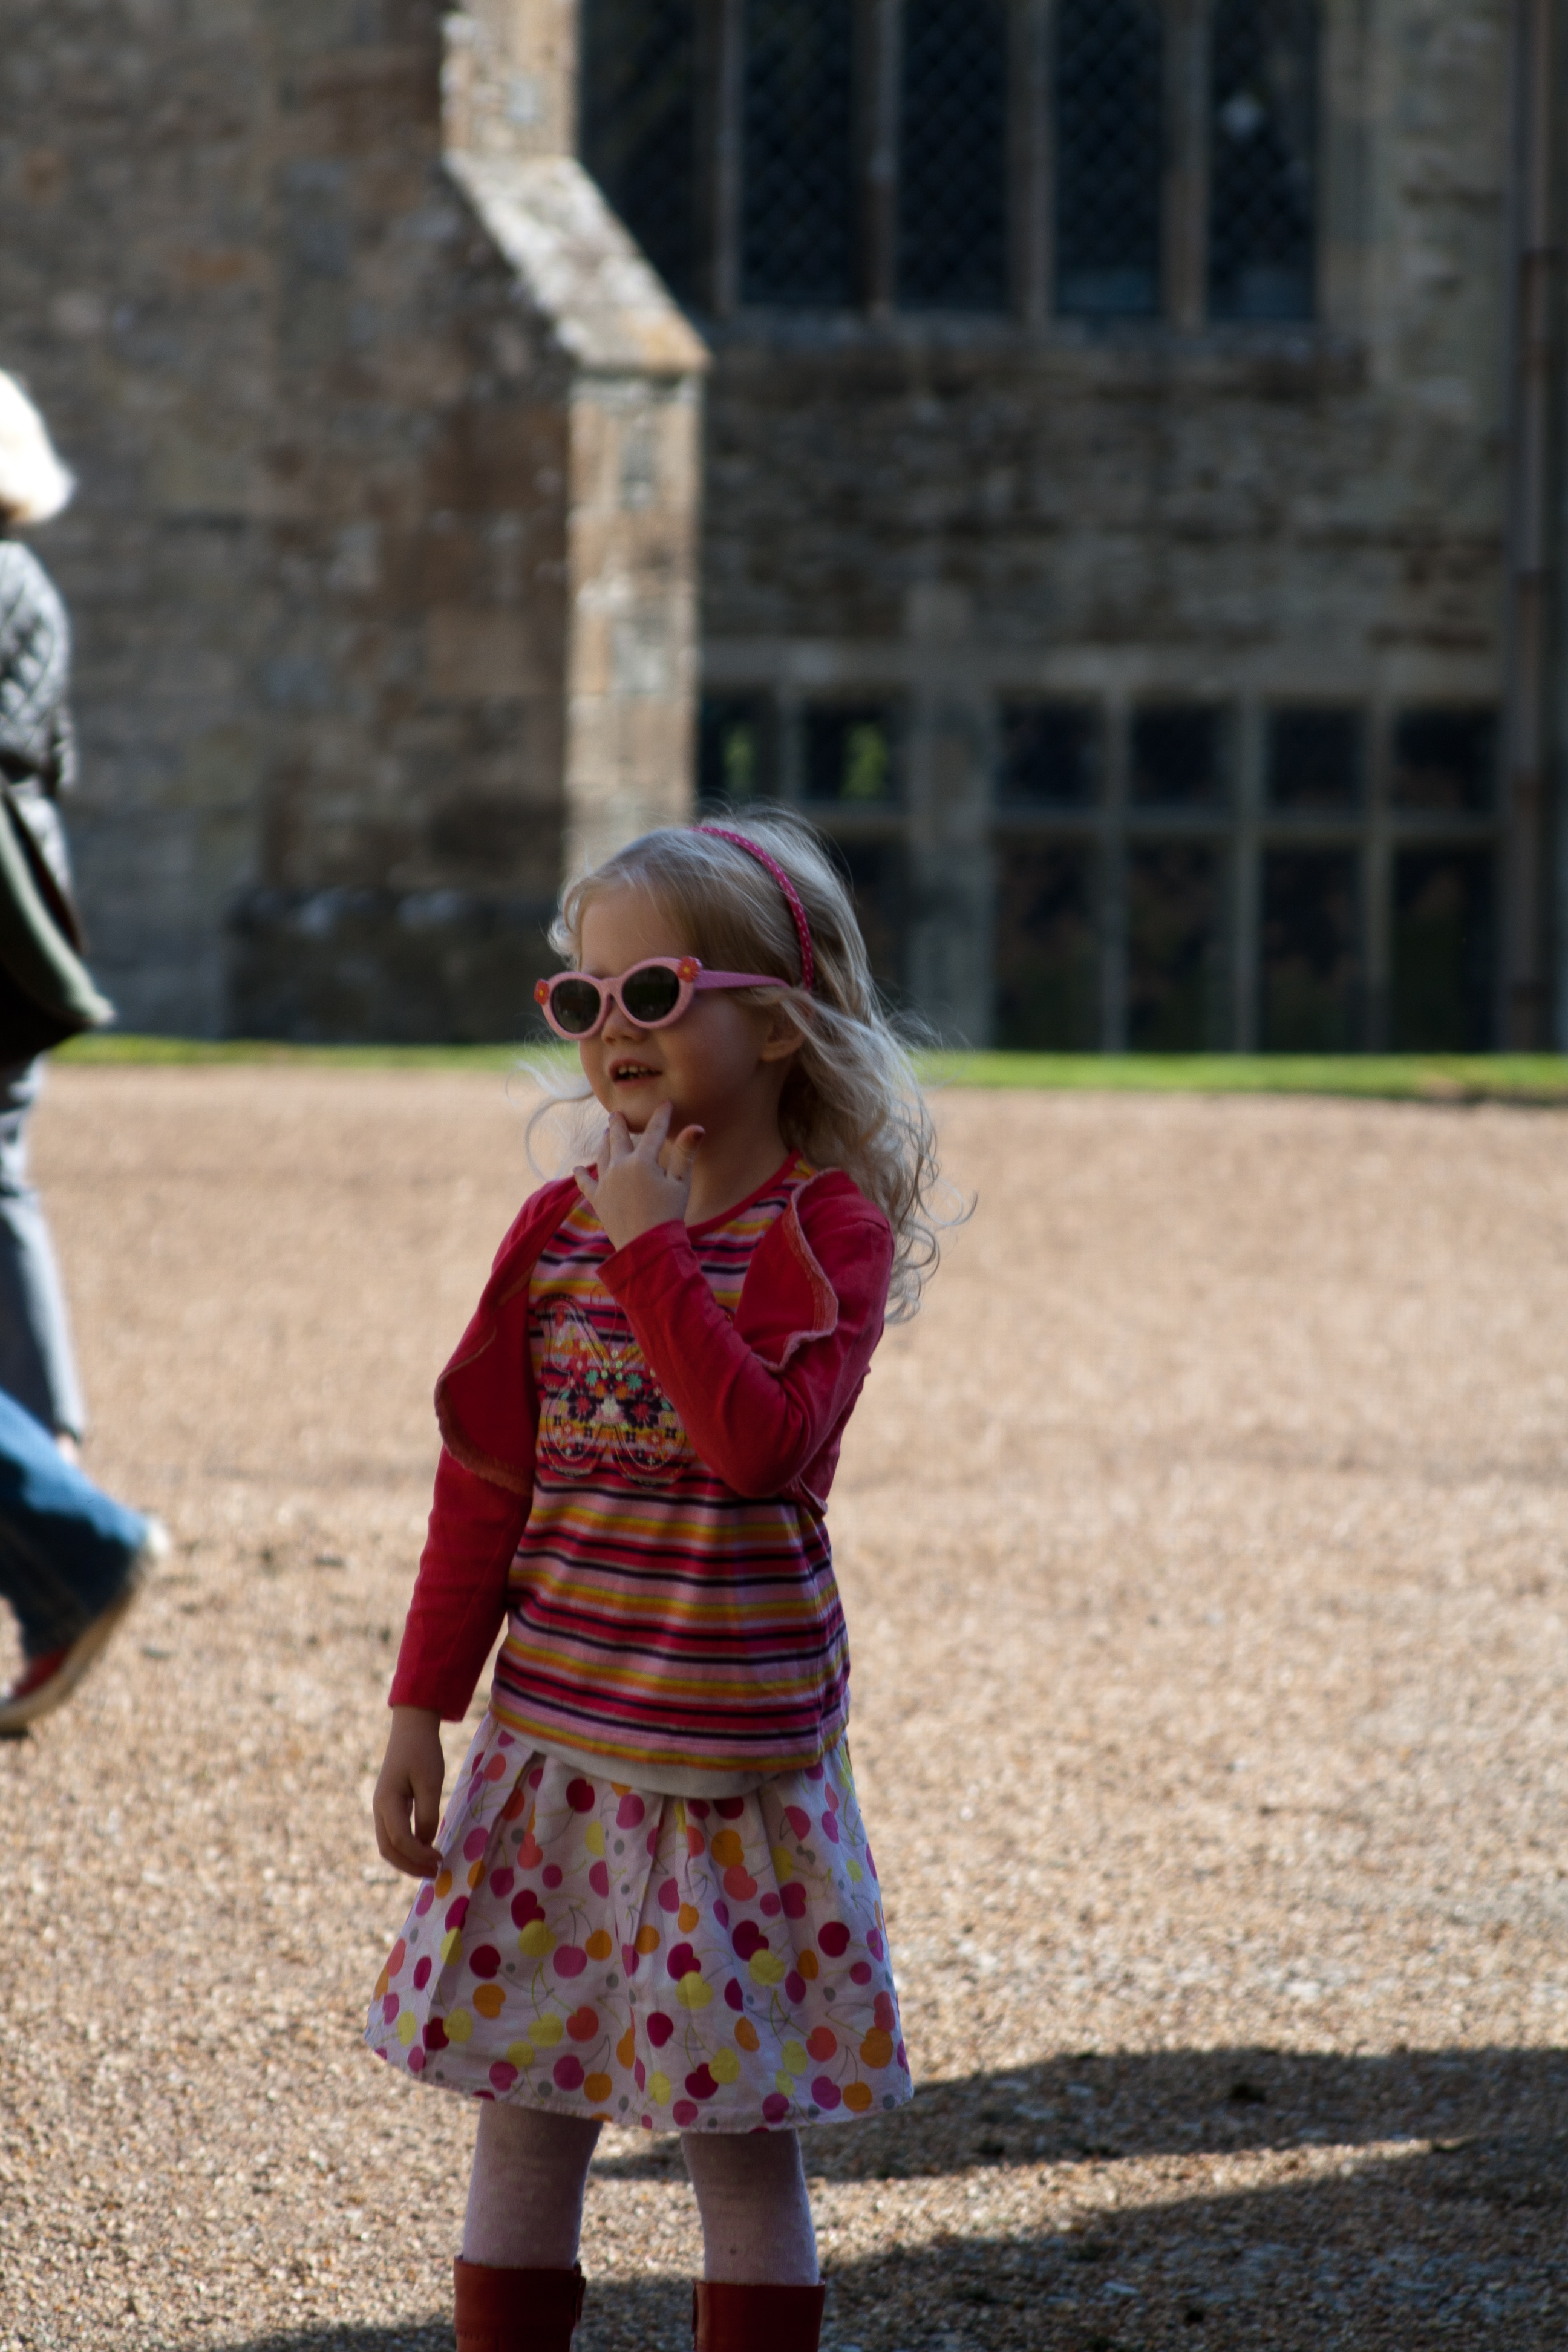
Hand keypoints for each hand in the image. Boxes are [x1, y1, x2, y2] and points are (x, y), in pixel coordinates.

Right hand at [373, 1706, 445, 1877]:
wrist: (411, 1728)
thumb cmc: (423, 1752)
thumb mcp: (431, 1782)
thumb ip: (427, 1814)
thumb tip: (426, 1842)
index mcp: (387, 1802)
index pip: (400, 1840)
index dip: (419, 1855)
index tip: (440, 1859)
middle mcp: (379, 1809)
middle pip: (388, 1850)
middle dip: (410, 1866)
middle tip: (435, 1873)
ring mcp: (382, 1808)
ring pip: (388, 1845)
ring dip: (407, 1860)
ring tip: (431, 1868)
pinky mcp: (390, 1806)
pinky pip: (393, 1835)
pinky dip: (407, 1849)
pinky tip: (425, 1850)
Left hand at [576, 1100, 703, 1249]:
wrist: (646, 1245)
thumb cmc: (668, 1214)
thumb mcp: (680, 1183)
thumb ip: (685, 1153)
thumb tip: (697, 1126)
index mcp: (642, 1160)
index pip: (653, 1132)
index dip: (661, 1116)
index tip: (665, 1104)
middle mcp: (620, 1166)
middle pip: (618, 1138)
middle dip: (619, 1124)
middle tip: (616, 1113)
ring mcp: (606, 1182)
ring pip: (602, 1155)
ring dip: (603, 1142)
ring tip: (604, 1133)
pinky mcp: (598, 1199)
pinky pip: (586, 1184)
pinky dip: (581, 1176)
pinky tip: (577, 1169)